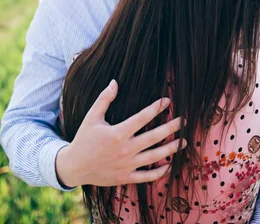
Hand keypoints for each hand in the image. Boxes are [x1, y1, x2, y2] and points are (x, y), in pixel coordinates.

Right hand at [56, 79, 186, 186]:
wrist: (74, 166)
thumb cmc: (84, 139)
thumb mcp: (91, 117)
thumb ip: (104, 99)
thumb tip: (115, 81)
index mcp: (118, 133)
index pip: (142, 118)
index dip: (156, 108)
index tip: (167, 101)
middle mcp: (125, 149)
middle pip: (154, 137)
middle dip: (172, 128)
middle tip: (184, 121)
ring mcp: (127, 165)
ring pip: (155, 156)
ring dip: (172, 149)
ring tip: (184, 142)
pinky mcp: (126, 177)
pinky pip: (147, 176)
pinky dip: (160, 172)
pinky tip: (170, 165)